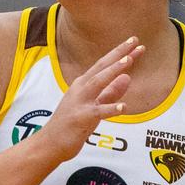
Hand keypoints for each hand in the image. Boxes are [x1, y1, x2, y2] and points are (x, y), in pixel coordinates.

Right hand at [38, 37, 143, 161]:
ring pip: (98, 83)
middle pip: (102, 68)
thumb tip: (128, 77)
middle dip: (118, 54)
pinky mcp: (81, 118)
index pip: (104, 65)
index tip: (134, 41)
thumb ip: (111, 92)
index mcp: (83, 84)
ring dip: (113, 71)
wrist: (49, 143)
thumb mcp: (94, 105)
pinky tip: (124, 107)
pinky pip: (98, 112)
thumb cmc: (71, 125)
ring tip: (128, 61)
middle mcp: (80, 89)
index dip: (119, 53)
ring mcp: (80, 102)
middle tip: (135, 42)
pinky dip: (111, 108)